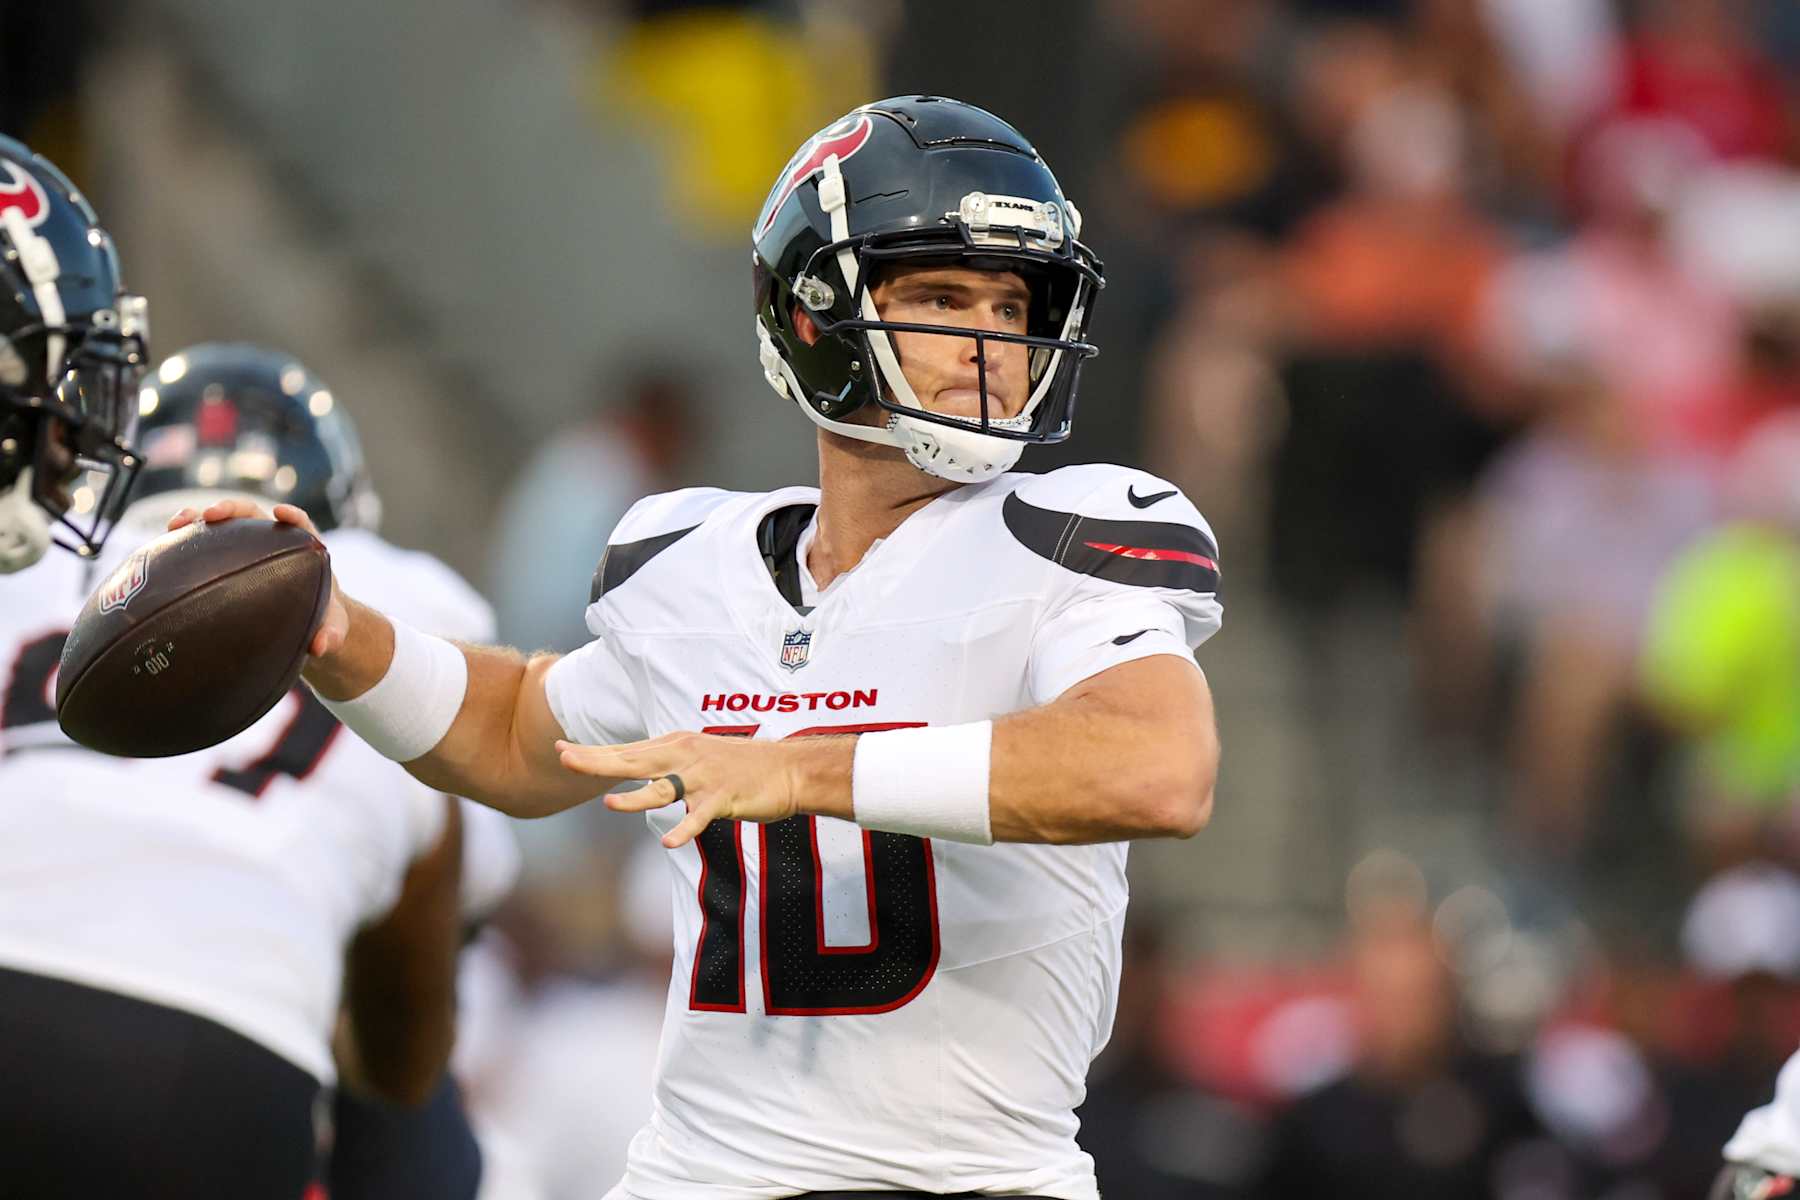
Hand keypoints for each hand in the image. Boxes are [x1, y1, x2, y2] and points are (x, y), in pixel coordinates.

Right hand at [169, 499, 349, 658]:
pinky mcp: (225, 558)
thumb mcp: (332, 626)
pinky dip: (185, 543)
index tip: (282, 514)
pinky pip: (204, 545)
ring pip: (222, 525)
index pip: (300, 523)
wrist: (304, 619)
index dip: (292, 516)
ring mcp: (246, 545)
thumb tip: (321, 646)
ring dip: (197, 519)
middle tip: (211, 514)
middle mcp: (272, 539)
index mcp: (303, 548)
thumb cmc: (321, 617)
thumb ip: (332, 633)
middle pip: (252, 514)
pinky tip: (163, 550)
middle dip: (231, 509)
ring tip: (176, 525)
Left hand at [558, 731, 849, 848]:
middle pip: (634, 762)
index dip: (594, 753)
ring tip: (608, 804)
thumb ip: (668, 763)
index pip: (627, 751)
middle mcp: (685, 757)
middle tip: (565, 760)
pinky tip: (669, 842)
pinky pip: (699, 817)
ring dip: (635, 798)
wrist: (789, 770)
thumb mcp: (699, 757)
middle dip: (598, 763)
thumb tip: (635, 768)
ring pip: (662, 789)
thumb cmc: (743, 766)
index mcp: (676, 747)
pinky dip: (684, 829)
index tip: (561, 751)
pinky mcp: (724, 798)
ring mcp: (704, 778)